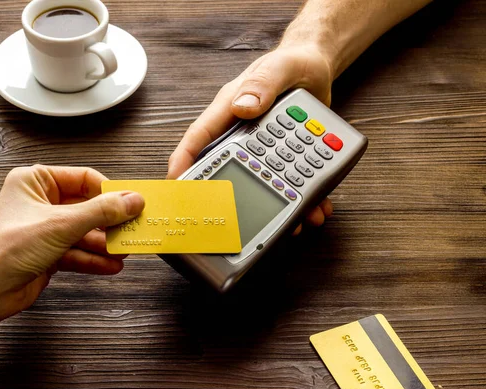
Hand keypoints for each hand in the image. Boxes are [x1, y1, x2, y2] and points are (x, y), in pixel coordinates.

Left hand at [0, 165, 144, 323]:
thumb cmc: (6, 249)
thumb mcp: (62, 223)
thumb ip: (102, 211)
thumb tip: (132, 200)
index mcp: (36, 181)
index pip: (84, 178)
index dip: (110, 192)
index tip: (132, 204)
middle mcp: (40, 202)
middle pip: (88, 207)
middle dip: (110, 222)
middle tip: (132, 228)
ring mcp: (44, 229)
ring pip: (85, 231)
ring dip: (105, 243)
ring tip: (125, 250)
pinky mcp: (47, 253)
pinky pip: (78, 251)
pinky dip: (95, 259)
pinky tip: (111, 265)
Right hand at [167, 44, 334, 234]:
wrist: (318, 68)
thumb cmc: (294, 62)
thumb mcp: (281, 67)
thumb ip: (263, 83)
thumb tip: (242, 107)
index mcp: (229, 109)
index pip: (199, 138)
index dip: (183, 162)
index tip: (174, 187)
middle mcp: (240, 131)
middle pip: (224, 168)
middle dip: (226, 198)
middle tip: (225, 222)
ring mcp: (261, 146)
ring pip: (259, 182)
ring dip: (275, 204)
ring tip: (291, 222)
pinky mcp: (282, 155)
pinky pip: (288, 181)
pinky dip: (301, 199)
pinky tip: (314, 210)